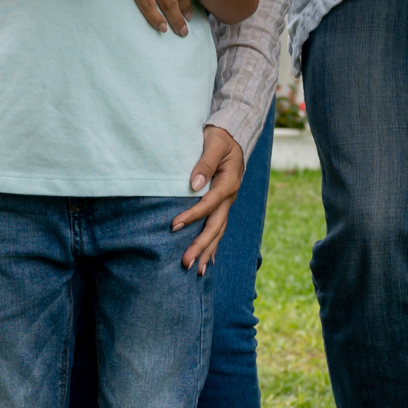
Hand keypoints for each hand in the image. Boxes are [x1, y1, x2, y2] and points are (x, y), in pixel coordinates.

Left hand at [172, 125, 244, 272]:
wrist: (234, 136)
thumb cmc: (220, 137)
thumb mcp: (213, 143)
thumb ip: (205, 163)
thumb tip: (194, 184)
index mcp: (228, 183)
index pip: (208, 204)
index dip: (191, 216)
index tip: (173, 226)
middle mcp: (229, 197)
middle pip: (215, 226)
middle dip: (201, 246)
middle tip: (186, 263)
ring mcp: (227, 203)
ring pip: (218, 232)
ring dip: (207, 251)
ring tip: (198, 272)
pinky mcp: (222, 205)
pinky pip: (218, 228)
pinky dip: (212, 245)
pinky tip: (208, 260)